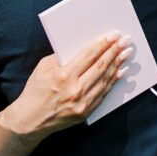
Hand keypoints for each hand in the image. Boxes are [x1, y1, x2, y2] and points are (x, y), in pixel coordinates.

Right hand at [0, 33, 131, 137]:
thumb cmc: (35, 90)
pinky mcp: (85, 112)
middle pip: (101, 66)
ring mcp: (82, 103)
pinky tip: (121, 71)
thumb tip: (83, 46)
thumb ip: (62, 56)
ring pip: (105, 80)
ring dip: (118, 65)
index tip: (114, 35)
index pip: (89, 55)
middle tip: (126, 41)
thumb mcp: (43, 67)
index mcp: (63, 75)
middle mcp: (75, 89)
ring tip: (126, 53)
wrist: (30, 120)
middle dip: (115, 51)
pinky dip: (113, 81)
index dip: (103, 44)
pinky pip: (103, 94)